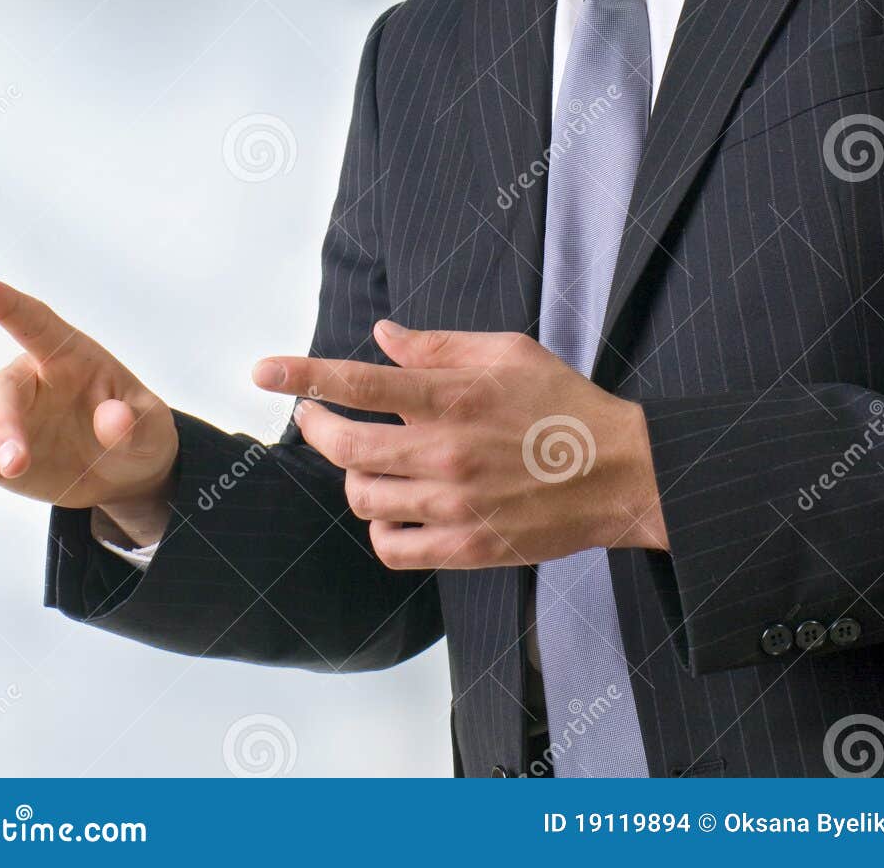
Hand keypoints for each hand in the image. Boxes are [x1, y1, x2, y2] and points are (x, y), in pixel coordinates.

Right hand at [0, 275, 178, 539]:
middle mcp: (27, 380)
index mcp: (68, 357)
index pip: (34, 322)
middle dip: (1, 428)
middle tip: (14, 466)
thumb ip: (134, 423)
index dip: (3, 303)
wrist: (121, 471)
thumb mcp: (151, 428)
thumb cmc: (136, 432)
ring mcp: (1, 415)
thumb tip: (112, 420)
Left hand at [251, 321, 667, 569]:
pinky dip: (379, 527)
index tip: (262, 371)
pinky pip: (392, 546)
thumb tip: (382, 337)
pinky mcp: (466, 546)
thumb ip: (438, 346)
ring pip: (362, 497)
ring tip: (367, 461)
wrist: (621, 474)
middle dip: (315, 426)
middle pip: (345, 447)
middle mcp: (445, 451)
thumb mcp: (507, 351)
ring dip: (352, 477)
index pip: (359, 384)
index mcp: (453, 396)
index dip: (303, 375)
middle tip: (313, 415)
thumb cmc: (563, 404)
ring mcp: (454, 504)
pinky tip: (392, 507)